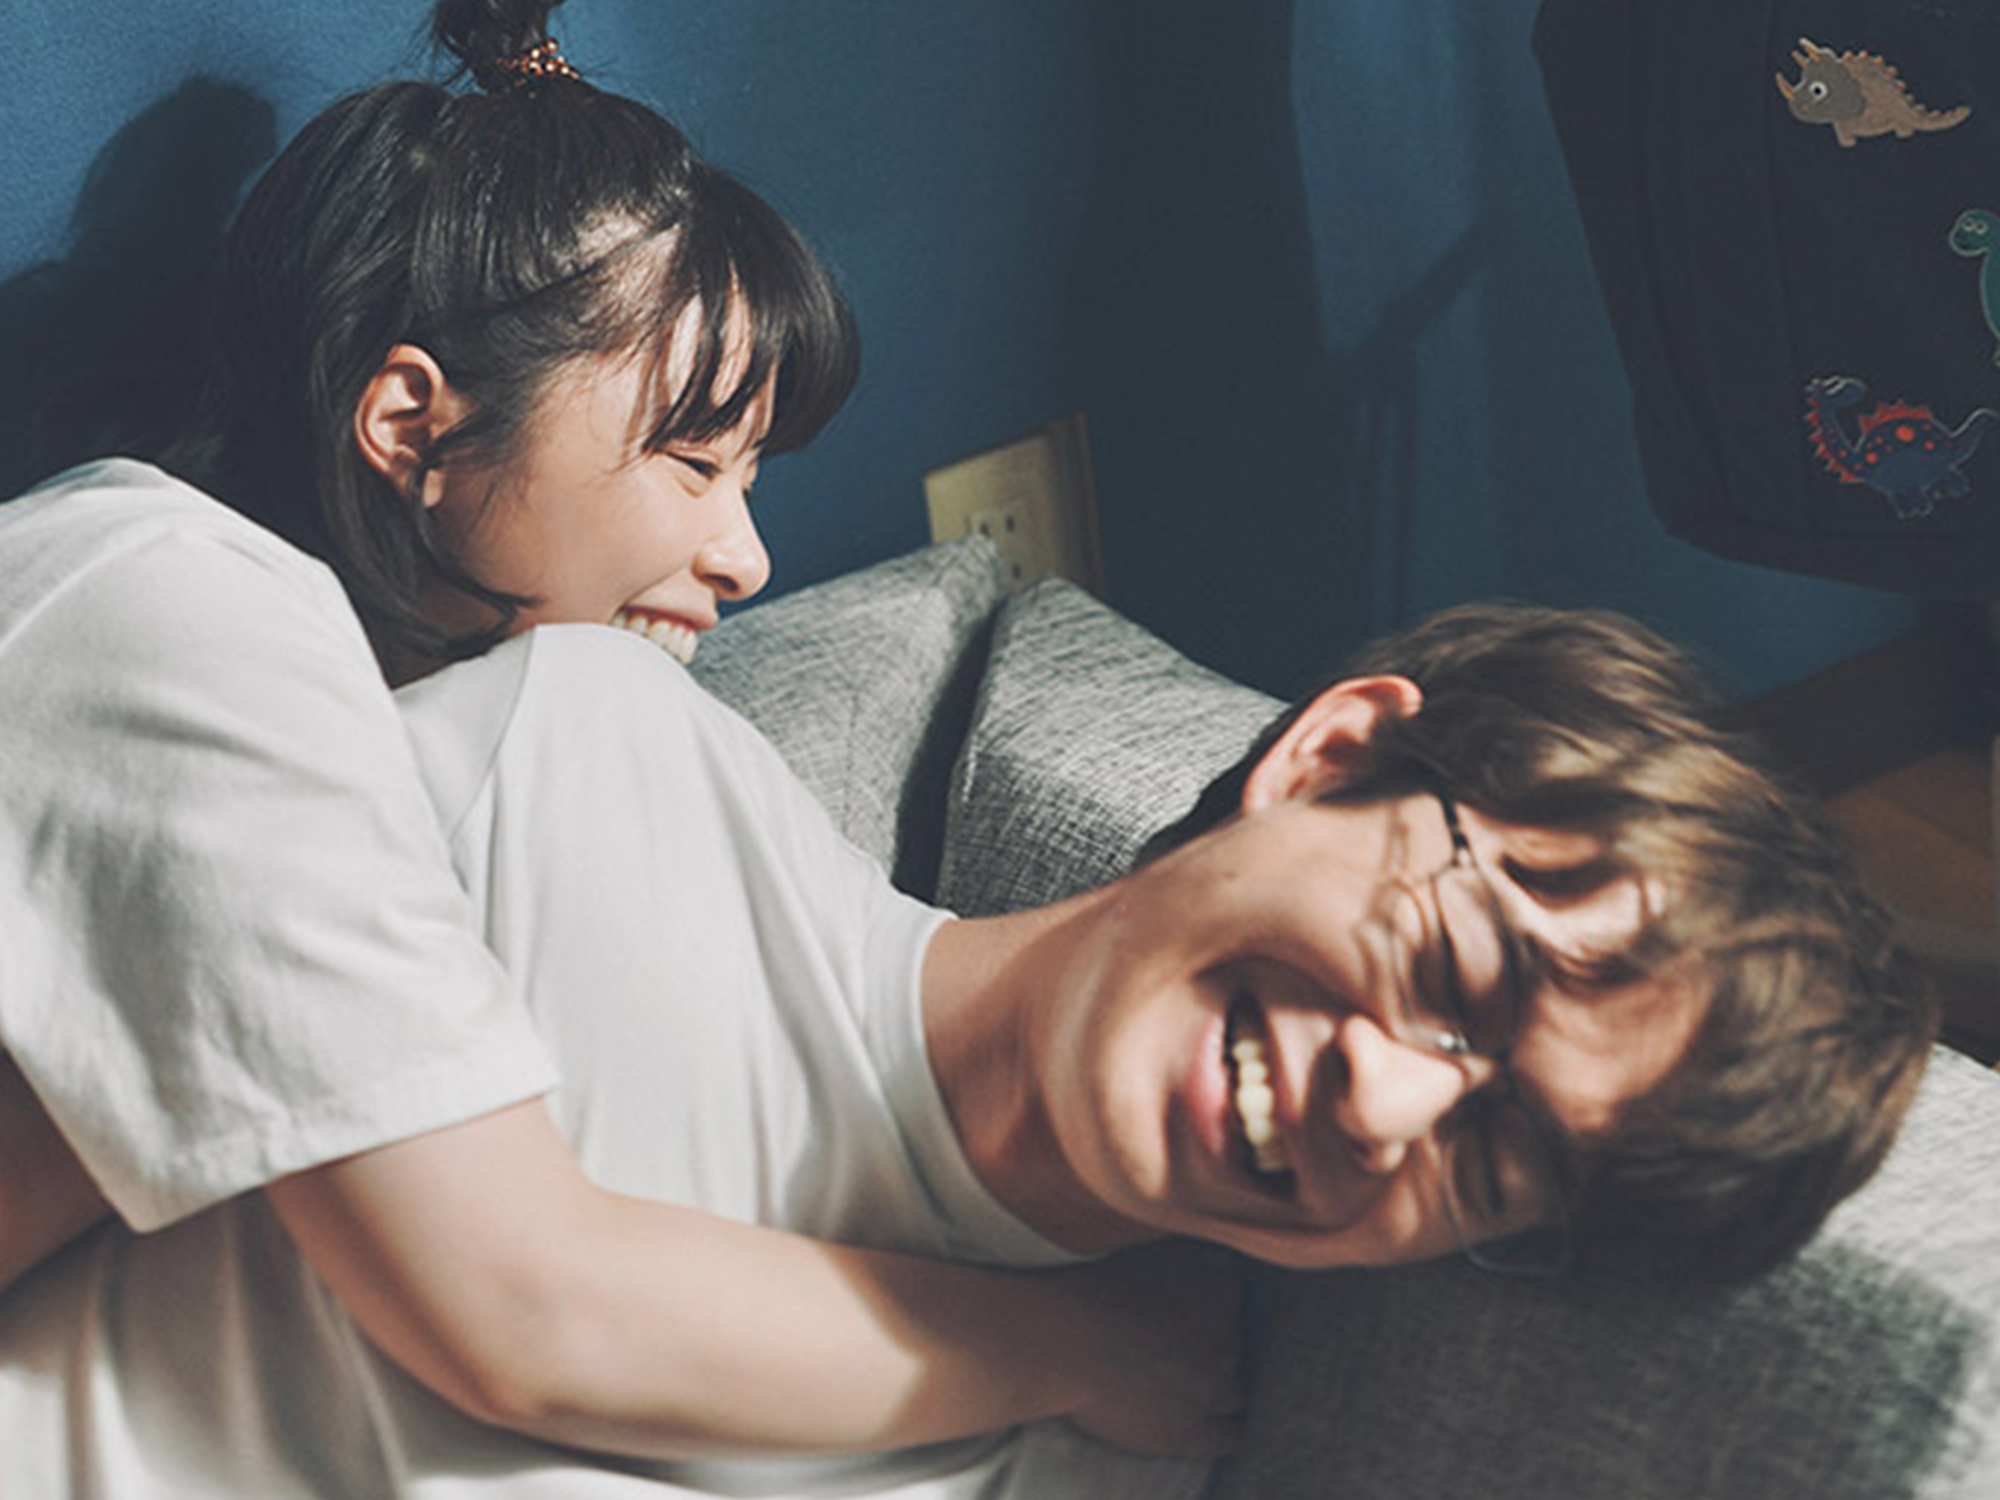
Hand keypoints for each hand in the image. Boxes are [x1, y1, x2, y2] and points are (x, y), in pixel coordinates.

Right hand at [1057, 1239, 1246, 1457]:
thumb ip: (1190, 1259)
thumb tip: (1215, 1263)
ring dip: (1213, 1389)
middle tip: (1173, 1351)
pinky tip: (1204, 1425)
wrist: (1064, 1343)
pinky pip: (1227, 1437)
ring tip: (1183, 1388)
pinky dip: (1219, 1431)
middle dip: (1208, 1348)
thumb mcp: (1148, 1253)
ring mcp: (1211, 1388)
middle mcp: (1225, 1338)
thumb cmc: (1093, 1292)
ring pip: (1232, 1392)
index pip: (1229, 1292)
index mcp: (1216, 1288)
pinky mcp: (1191, 1432)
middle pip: (1232, 1344)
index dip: (1206, 1301)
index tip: (1183, 1309)